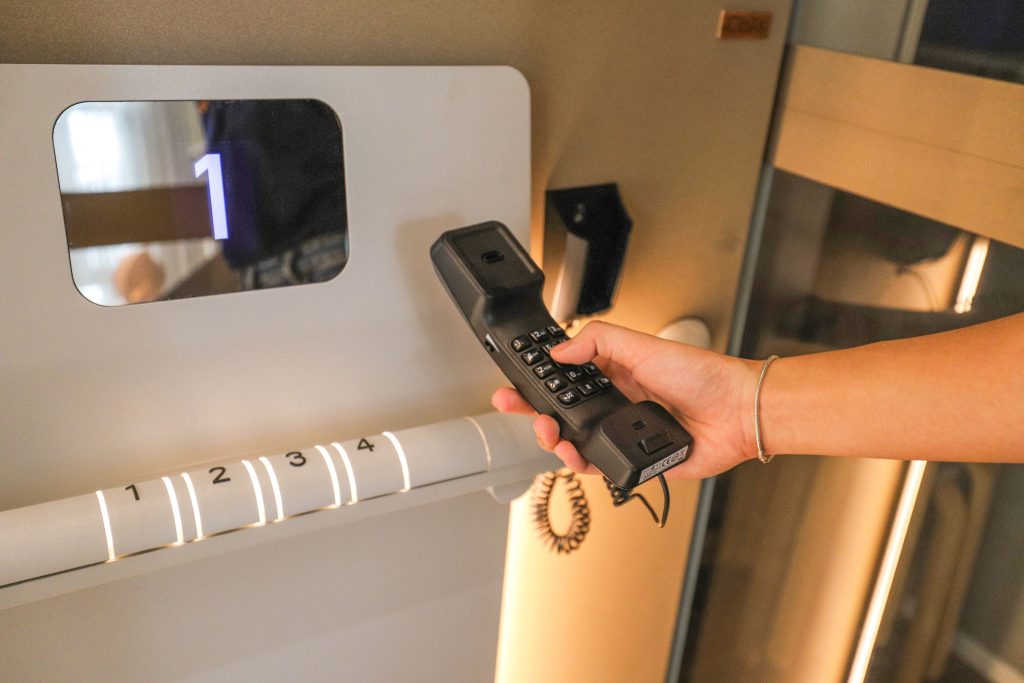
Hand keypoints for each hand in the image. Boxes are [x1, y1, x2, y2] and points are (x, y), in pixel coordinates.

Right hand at [491, 321, 760, 479]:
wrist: (737, 412)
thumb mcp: (643, 345)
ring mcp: (623, 434)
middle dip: (535, 414)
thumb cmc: (703, 375)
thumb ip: (598, 342)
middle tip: (521, 410)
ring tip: (553, 435)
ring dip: (556, 441)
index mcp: (614, 374)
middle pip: (562, 414)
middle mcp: (615, 405)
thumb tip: (561, 350)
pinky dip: (583, 464)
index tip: (514, 384)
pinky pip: (600, 467)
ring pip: (575, 443)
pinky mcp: (635, 461)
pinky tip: (578, 455)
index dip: (537, 382)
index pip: (564, 379)